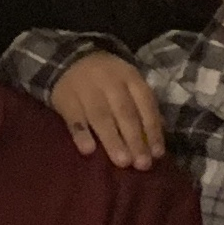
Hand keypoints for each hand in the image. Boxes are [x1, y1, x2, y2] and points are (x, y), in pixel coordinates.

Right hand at [50, 54, 163, 169]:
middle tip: (142, 164)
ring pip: (101, 116)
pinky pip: (74, 118)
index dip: (152, 129)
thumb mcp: (128, 84)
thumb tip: (155, 140)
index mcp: (130, 77)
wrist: (70, 60)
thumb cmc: (107, 80)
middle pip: (125, 112)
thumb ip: (141, 109)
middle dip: (135, 139)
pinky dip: (81, 133)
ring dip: (112, 140)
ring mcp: (86, 89)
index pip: (145, 104)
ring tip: (122, 162)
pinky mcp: (66, 99)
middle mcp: (110, 82)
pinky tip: (88, 150)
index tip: (157, 154)